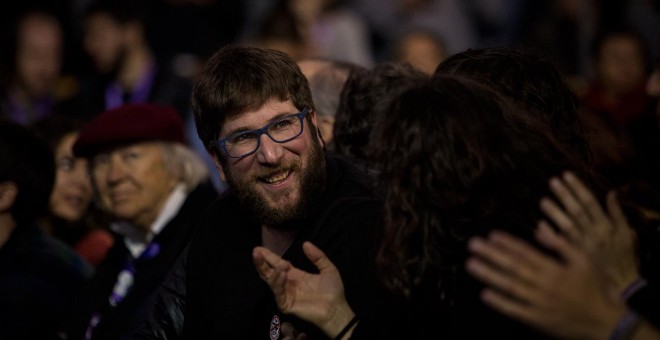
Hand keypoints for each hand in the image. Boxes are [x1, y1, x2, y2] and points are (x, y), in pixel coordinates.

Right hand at [253, 242, 355, 337]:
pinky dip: (278, 283)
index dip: (269, 256)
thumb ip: (317, 256)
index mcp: (295, 275)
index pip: (278, 264)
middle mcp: (288, 284)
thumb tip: (306, 243)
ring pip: (272, 281)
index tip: (260, 248)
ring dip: (272, 271)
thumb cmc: (333, 291)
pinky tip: (282, 274)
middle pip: (269, 272)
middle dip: (262, 262)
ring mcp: (286, 294)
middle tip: (256, 252)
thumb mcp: (327, 268)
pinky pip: (278, 293)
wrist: (337, 308)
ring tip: (281, 265)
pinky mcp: (286, 304)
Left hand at [466, 227, 625, 339]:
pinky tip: (484, 294)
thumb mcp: (584, 260)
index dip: (507, 243)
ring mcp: (539, 303)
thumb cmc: (594, 288)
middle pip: (513, 267)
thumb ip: (561, 244)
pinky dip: (499, 302)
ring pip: (510, 287)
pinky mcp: (537, 320)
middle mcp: (544, 284)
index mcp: (555, 269)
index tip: (491, 235)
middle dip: (491, 255)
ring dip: (489, 275)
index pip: (526, 252)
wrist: (605, 322)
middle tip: (473, 245)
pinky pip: (515, 310)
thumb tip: (539, 230)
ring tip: (471, 264)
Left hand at [540, 171, 638, 292]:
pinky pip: (560, 245)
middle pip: (577, 211)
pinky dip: (549, 235)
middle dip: (564, 195)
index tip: (566, 175)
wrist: (622, 285)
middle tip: (552, 181)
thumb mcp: (626, 235)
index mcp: (606, 226)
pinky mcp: (574, 258)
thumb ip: (618, 214)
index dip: (577, 188)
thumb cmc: (624, 258)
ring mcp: (582, 246)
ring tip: (542, 200)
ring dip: (554, 213)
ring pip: (567, 226)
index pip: (590, 202)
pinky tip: (539, 225)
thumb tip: (612, 193)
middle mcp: (594, 234)